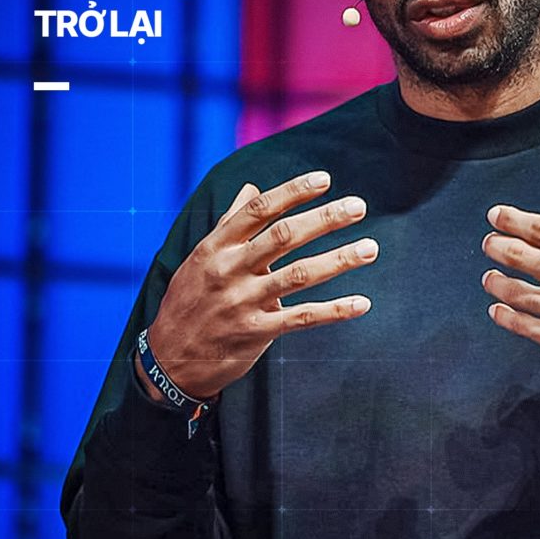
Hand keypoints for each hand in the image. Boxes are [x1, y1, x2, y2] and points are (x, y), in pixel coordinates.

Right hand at [143, 171, 377, 399]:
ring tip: (370, 248)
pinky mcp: (257, 332)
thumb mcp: (202, 257)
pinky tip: (361, 303)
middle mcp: (230, 270)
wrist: (169, 359)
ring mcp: (244, 302)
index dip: (292, 192)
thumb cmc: (191, 299)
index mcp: (217, 246)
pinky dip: (334, 310)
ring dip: (339, 260)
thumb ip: (230, 222)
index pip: (259, 210)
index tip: (324, 179)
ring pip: (299, 275)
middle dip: (324, 219)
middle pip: (283, 237)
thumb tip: (252, 188)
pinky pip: (302, 318)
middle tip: (358, 206)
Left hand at [481, 178, 539, 395]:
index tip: (496, 215)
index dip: (513, 220)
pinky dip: (505, 316)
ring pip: (517, 293)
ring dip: (496, 282)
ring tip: (490, 277)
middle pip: (524, 258)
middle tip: (489, 243)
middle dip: (497, 246)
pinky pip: (523, 326)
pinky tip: (498, 309)